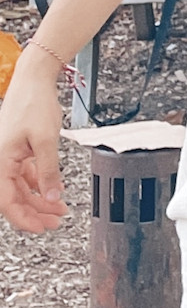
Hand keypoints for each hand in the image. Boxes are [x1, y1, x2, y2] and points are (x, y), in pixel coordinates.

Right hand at [0, 53, 68, 233]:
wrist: (34, 79)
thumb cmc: (34, 103)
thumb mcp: (46, 140)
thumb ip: (49, 170)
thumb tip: (52, 197)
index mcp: (0, 162)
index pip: (7, 202)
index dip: (24, 218)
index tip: (41, 228)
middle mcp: (0, 161)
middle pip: (15, 197)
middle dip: (36, 211)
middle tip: (56, 221)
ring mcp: (8, 156)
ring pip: (22, 187)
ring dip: (41, 198)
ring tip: (60, 209)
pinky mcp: (17, 150)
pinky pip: (26, 174)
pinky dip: (41, 182)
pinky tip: (56, 189)